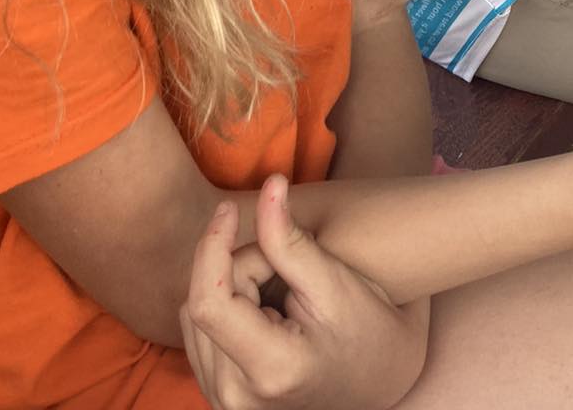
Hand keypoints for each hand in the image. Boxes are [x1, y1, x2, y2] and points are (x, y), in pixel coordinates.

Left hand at [181, 178, 426, 409]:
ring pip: (196, 314)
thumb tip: (270, 184)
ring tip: (280, 293)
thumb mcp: (334, 282)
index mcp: (270, 368)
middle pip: (207, 300)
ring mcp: (223, 403)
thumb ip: (291, 239)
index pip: (209, 303)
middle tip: (288, 268)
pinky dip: (227, 308)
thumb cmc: (365, 331)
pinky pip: (199, 333)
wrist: (376, 384)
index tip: (229, 210)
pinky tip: (262, 311)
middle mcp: (235, 397)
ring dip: (233, 287)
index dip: (212, 247)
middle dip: (242, 266)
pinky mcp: (217, 397)